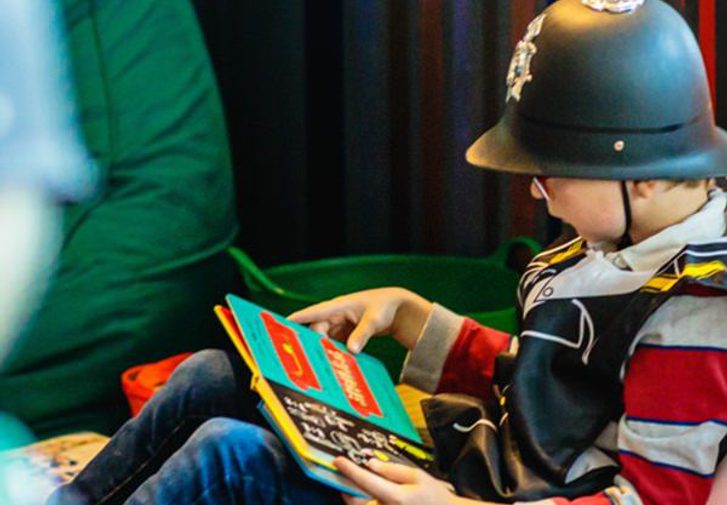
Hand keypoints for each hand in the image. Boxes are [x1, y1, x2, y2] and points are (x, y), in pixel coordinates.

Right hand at [287, 288, 431, 352]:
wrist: (397, 308)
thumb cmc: (384, 307)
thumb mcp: (374, 320)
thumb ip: (362, 335)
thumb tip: (351, 350)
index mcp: (339, 306)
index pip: (314, 312)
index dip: (298, 319)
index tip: (282, 325)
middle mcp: (335, 315)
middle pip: (317, 331)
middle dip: (315, 344)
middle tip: (316, 358)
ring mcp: (339, 324)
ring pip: (325, 339)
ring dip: (325, 350)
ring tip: (326, 363)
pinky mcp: (344, 333)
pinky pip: (334, 344)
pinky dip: (335, 352)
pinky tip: (337, 362)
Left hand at [335, 457, 457, 504]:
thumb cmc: (433, 495)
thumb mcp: (416, 476)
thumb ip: (392, 470)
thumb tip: (370, 464)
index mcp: (396, 497)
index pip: (366, 481)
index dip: (349, 470)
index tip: (338, 460)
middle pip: (356, 500)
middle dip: (346, 487)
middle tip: (341, 472)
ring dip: (352, 496)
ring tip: (353, 482)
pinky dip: (363, 501)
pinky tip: (365, 493)